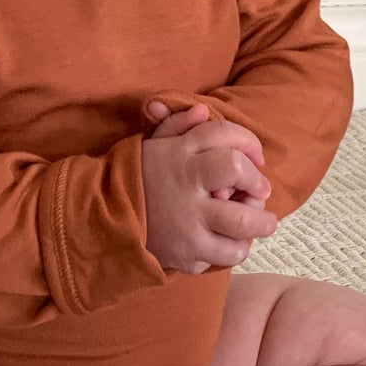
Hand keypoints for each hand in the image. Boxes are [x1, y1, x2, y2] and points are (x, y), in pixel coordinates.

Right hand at [140, 99, 277, 273]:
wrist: (104, 221)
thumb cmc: (140, 179)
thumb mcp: (155, 146)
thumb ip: (179, 124)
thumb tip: (203, 110)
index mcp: (180, 156)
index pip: (227, 138)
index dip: (251, 145)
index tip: (257, 159)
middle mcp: (187, 188)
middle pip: (241, 177)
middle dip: (260, 186)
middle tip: (262, 194)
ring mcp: (188, 224)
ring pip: (242, 224)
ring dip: (259, 224)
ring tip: (258, 224)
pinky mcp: (188, 254)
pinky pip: (226, 254)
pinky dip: (233, 249)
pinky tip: (227, 241)